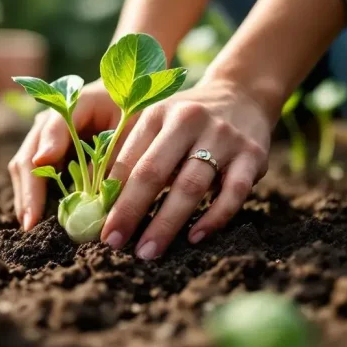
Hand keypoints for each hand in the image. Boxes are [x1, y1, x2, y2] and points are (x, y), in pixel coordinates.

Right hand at [8, 80, 124, 230]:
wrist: (138, 109)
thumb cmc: (140, 120)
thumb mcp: (134, 133)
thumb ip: (113, 158)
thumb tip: (88, 197)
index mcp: (80, 101)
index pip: (58, 122)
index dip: (51, 141)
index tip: (44, 161)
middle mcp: (54, 117)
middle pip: (31, 150)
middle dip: (30, 187)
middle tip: (31, 220)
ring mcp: (46, 135)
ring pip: (25, 165)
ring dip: (27, 195)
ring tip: (31, 225)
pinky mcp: (46, 152)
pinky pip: (33, 174)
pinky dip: (34, 196)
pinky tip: (37, 218)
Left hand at [9, 78, 272, 258]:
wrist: (242, 94)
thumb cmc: (185, 120)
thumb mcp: (155, 124)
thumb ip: (128, 154)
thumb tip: (93, 198)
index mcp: (157, 114)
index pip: (128, 159)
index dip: (110, 196)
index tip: (99, 227)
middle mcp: (188, 121)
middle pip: (154, 172)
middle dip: (131, 211)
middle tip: (114, 243)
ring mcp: (223, 137)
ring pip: (191, 185)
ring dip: (167, 222)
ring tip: (148, 251)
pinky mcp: (253, 154)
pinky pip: (233, 193)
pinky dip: (214, 217)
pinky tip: (195, 237)